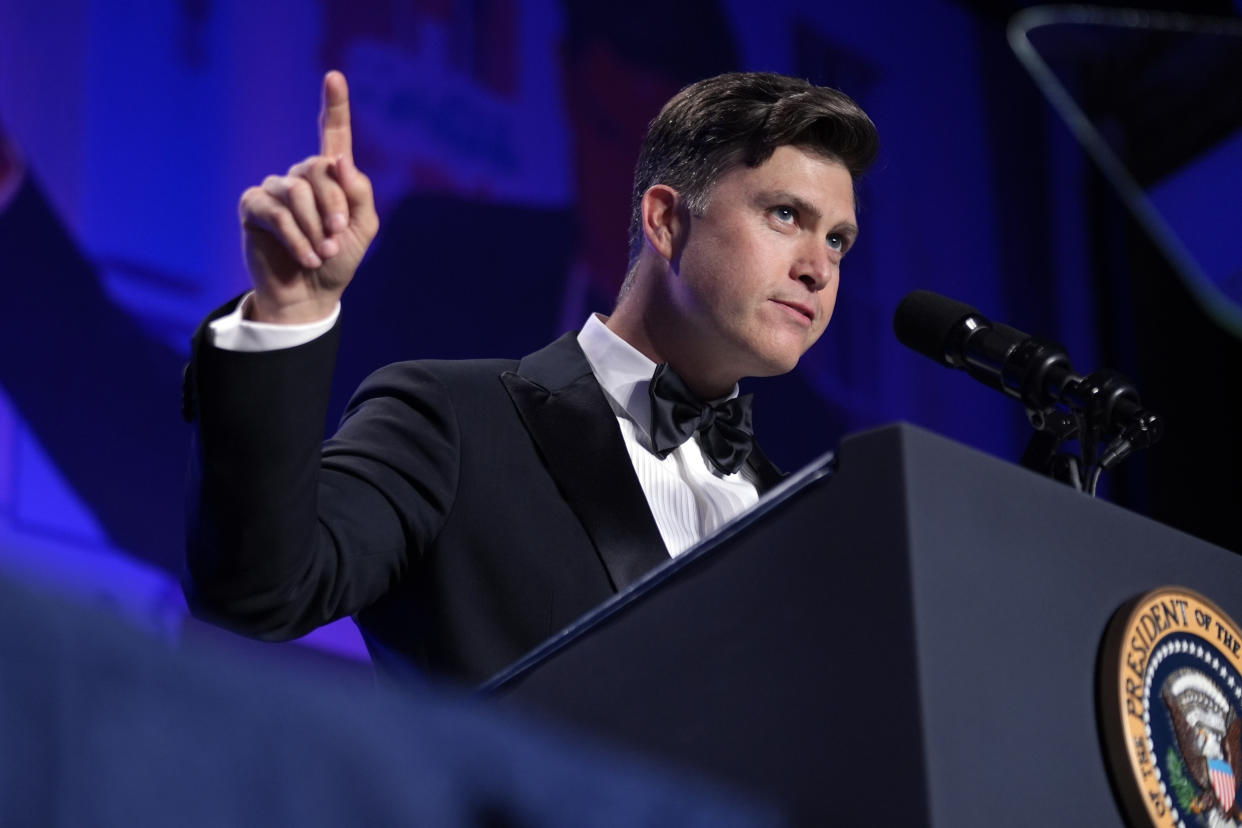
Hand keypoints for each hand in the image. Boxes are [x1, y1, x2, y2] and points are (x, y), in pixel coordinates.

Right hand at [238, 71, 378, 322]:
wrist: (311, 295)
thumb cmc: (338, 261)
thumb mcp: (362, 227)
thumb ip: (357, 192)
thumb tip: (337, 160)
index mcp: (331, 177)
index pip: (333, 134)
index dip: (334, 105)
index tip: (334, 76)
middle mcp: (301, 176)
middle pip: (318, 168)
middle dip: (333, 205)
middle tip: (336, 238)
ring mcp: (275, 190)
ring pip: (296, 191)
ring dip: (315, 226)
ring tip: (323, 251)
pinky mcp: (254, 208)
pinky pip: (276, 213)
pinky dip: (296, 238)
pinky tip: (307, 257)